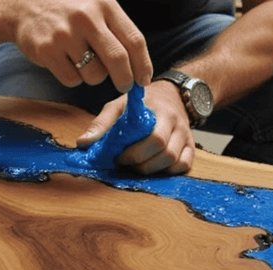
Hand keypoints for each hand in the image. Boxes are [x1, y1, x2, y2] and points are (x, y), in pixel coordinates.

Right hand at [13, 0, 152, 91]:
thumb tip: (140, 68)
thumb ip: (118, 30)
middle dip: (125, 80)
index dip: (143, 65)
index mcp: (105, 5)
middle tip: (124, 86)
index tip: (144, 80)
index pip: (134, 41)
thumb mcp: (96, 6)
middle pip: (118, 60)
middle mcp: (87, 17)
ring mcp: (66, 34)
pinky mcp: (47, 51)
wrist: (23, 4)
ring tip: (84, 62)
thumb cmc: (68, 9)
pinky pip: (72, 80)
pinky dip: (73, 78)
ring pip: (95, 75)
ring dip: (94, 77)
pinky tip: (66, 62)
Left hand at [76, 81, 194, 174]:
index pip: (154, 139)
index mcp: (161, 112)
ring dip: (152, 169)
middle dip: (141, 163)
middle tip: (124, 162)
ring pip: (174, 162)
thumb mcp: (119, 106)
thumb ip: (101, 124)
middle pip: (165, 153)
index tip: (118, 156)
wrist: (173, 94)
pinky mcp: (191, 147)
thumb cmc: (143, 103)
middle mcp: (177, 125)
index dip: (135, 153)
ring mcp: (186, 137)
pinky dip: (168, 171)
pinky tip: (153, 167)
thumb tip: (82, 144)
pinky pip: (185, 165)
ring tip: (136, 166)